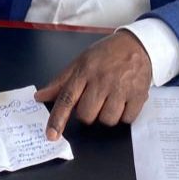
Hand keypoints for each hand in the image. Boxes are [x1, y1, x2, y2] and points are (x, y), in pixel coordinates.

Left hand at [34, 30, 151, 140]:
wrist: (137, 44)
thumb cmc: (106, 54)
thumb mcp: (81, 61)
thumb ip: (60, 82)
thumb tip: (40, 96)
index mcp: (84, 71)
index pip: (67, 98)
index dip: (58, 119)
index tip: (51, 135)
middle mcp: (102, 80)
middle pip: (87, 115)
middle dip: (88, 113)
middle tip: (95, 99)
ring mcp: (121, 88)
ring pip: (107, 120)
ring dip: (107, 115)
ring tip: (111, 99)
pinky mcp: (138, 95)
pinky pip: (126, 119)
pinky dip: (125, 114)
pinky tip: (124, 100)